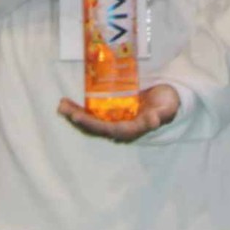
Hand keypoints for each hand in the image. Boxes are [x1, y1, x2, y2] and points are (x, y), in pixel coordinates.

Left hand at [56, 84, 180, 142]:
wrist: (167, 101)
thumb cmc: (167, 104)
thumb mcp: (166, 108)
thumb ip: (160, 115)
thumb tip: (153, 121)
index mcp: (131, 129)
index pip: (108, 129)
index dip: (92, 124)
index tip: (78, 118)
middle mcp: (120, 128)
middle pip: (95, 127)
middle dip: (78, 119)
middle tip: (62, 108)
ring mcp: (114, 121)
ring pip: (91, 121)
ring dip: (75, 115)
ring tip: (61, 105)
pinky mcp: (112, 113)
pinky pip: (93, 114)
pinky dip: (80, 110)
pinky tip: (68, 103)